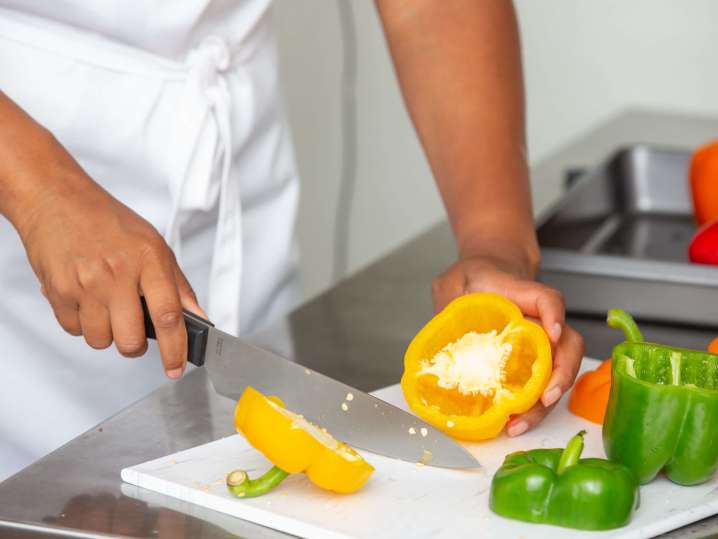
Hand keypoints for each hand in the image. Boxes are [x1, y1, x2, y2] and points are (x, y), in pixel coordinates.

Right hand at [14, 149, 204, 378]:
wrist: (58, 200)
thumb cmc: (109, 222)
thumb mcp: (155, 246)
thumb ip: (179, 286)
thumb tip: (199, 318)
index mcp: (148, 260)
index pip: (169, 316)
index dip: (176, 349)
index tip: (176, 368)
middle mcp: (117, 273)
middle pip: (131, 341)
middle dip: (135, 346)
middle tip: (134, 330)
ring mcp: (85, 284)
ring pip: (100, 340)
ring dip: (107, 332)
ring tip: (106, 305)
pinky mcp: (58, 291)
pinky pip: (74, 330)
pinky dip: (82, 323)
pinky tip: (86, 298)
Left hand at [432, 253, 584, 435]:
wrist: (487, 278)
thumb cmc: (474, 279)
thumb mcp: (456, 280)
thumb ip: (447, 295)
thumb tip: (436, 326)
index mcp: (524, 295)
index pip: (548, 300)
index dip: (554, 315)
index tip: (552, 333)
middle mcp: (541, 322)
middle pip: (568, 346)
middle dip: (561, 375)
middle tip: (545, 397)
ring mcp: (541, 345)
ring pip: (559, 373)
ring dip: (545, 402)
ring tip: (520, 423)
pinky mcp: (531, 364)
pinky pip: (542, 386)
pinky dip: (533, 408)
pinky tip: (514, 423)